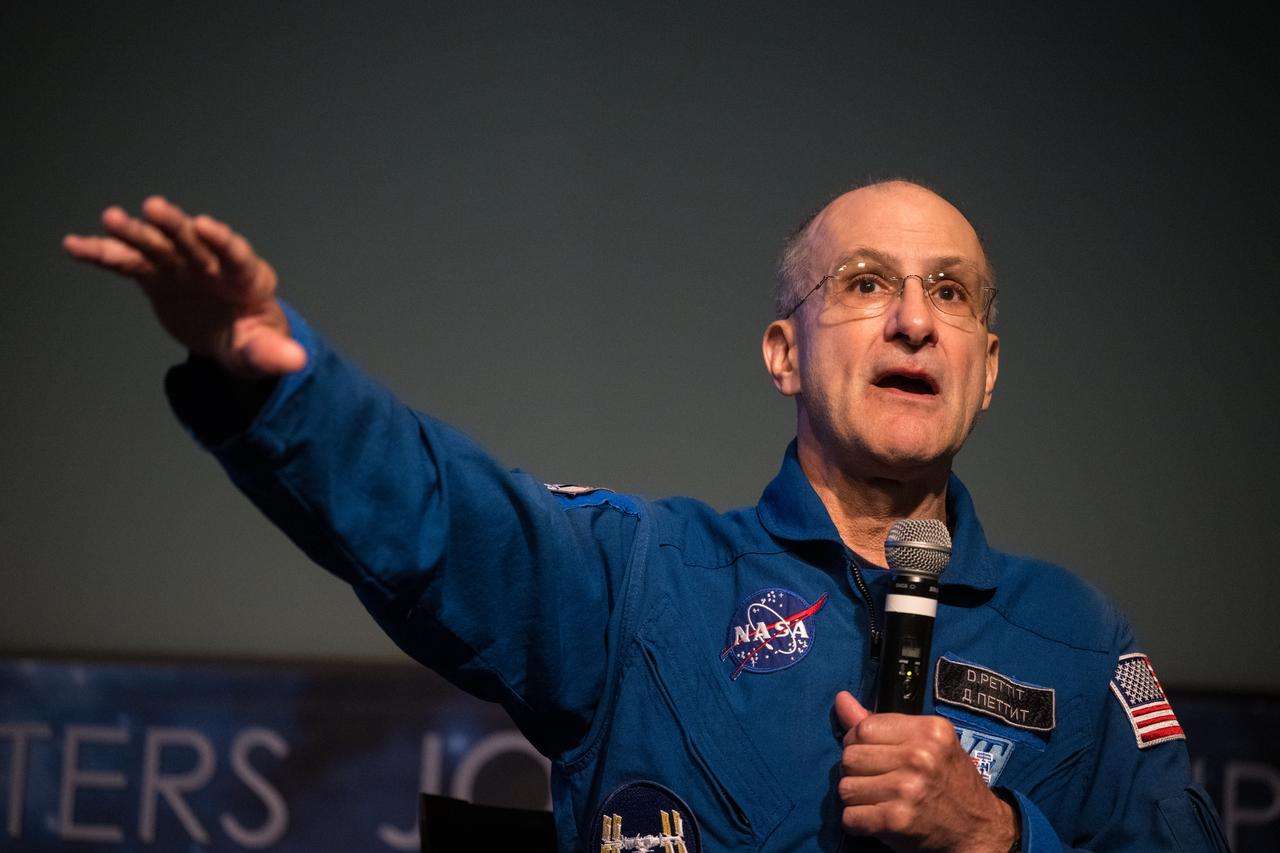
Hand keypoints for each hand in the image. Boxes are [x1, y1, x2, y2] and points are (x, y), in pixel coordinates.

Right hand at [63, 196, 305, 378]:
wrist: (231, 338)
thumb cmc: (254, 342)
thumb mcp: (263, 353)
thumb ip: (275, 355)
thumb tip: (297, 361)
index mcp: (246, 280)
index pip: (236, 256)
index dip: (222, 241)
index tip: (204, 226)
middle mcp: (213, 265)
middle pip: (193, 242)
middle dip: (174, 225)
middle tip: (153, 208)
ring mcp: (182, 267)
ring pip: (157, 245)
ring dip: (135, 233)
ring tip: (110, 219)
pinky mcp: (157, 276)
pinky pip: (128, 262)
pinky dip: (103, 253)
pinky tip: (74, 246)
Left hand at [834, 691, 1016, 851]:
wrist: (979, 829)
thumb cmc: (949, 781)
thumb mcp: (926, 743)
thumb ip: (880, 723)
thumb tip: (841, 700)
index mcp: (928, 730)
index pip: (863, 728)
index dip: (859, 743)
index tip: (873, 756)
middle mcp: (920, 756)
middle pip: (850, 757)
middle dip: (856, 771)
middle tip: (877, 780)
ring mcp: (909, 789)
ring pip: (846, 787)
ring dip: (856, 798)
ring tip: (878, 800)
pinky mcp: (898, 820)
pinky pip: (850, 817)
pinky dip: (856, 822)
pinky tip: (875, 820)